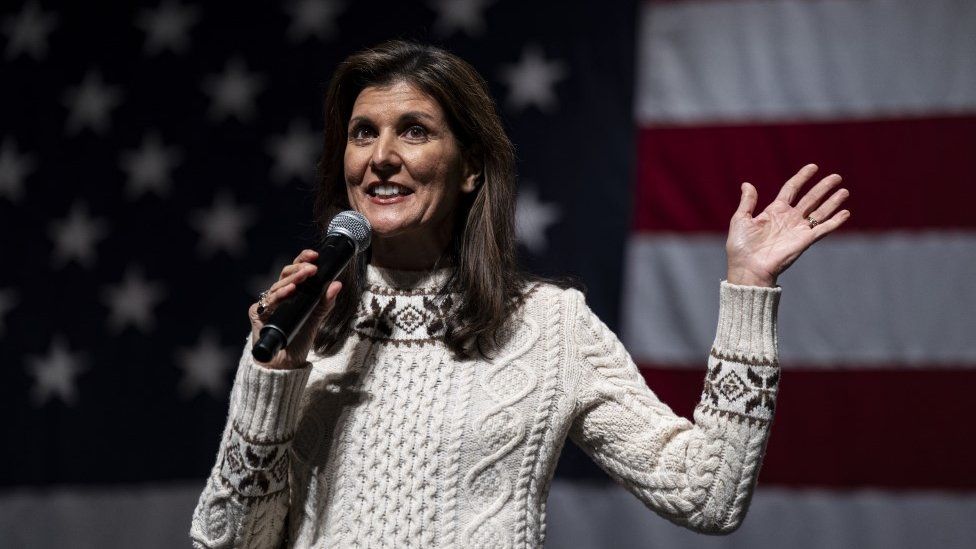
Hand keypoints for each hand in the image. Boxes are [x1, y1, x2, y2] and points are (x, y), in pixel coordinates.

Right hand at [248, 249, 342, 369]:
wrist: (285, 362)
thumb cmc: (299, 338)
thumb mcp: (316, 318)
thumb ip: (326, 302)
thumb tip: (337, 284)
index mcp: (292, 292)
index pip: (296, 270)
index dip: (303, 260)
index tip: (315, 255)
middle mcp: (278, 295)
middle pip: (286, 274)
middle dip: (299, 269)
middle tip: (312, 267)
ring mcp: (268, 304)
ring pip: (278, 285)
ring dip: (292, 280)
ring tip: (304, 275)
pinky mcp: (259, 313)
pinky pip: (269, 302)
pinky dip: (279, 295)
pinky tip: (289, 291)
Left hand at [726, 164, 850, 286]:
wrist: (748, 268)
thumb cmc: (741, 247)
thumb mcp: (741, 219)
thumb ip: (748, 202)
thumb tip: (747, 184)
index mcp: (774, 211)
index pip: (792, 189)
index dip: (802, 177)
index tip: (813, 167)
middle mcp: (789, 219)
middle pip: (810, 198)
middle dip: (823, 187)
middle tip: (837, 177)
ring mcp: (798, 229)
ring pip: (820, 212)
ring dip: (833, 202)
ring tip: (845, 191)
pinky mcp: (805, 241)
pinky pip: (823, 229)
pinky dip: (835, 222)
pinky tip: (845, 213)